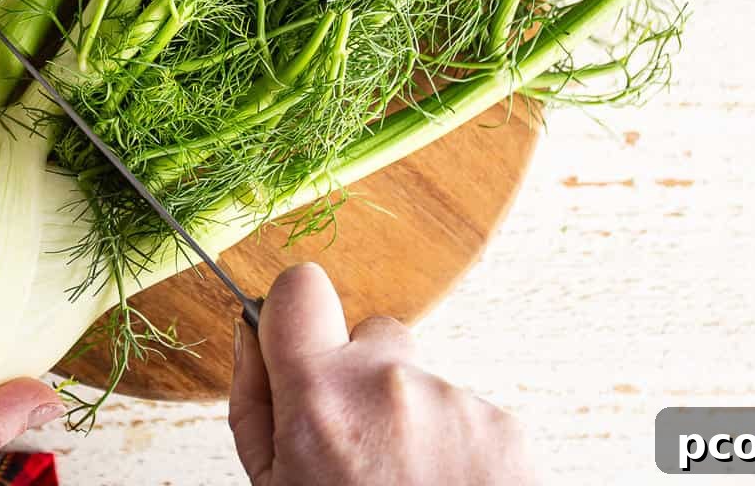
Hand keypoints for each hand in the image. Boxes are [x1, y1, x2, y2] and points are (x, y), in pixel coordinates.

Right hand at [228, 263, 536, 485]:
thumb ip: (252, 403)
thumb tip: (249, 333)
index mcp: (320, 399)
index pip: (300, 288)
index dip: (296, 312)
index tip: (300, 344)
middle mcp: (390, 385)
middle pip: (371, 336)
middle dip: (361, 380)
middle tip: (360, 453)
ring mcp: (455, 402)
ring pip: (421, 381)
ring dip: (410, 419)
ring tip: (406, 485)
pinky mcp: (505, 426)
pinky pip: (467, 411)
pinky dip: (455, 445)